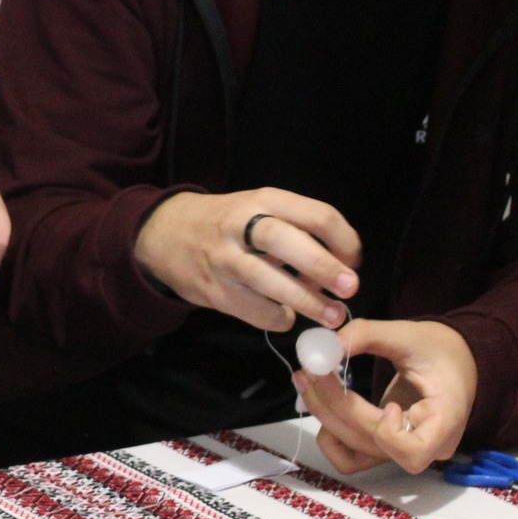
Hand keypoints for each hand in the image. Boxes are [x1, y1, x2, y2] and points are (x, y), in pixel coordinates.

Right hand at [134, 188, 360, 332]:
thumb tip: (342, 267)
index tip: (353, 261)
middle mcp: (241, 225)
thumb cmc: (228, 223)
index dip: (343, 240)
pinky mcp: (213, 290)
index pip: (315, 214)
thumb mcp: (259, 208)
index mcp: (263, 199)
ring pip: (267, 280)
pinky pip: (253, 309)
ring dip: (306, 301)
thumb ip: (296, 230)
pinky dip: (278, 318)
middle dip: (323, 267)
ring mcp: (223, 259)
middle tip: (350, 288)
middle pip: (286, 241)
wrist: (163, 234)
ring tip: (332, 316)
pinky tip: (286, 316)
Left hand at [296, 319, 475, 473]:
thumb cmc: (435, 349)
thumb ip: (368, 335)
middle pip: (373, 443)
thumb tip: (326, 344)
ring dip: (325, 418)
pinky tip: (324, 403)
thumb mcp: (407, 334)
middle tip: (310, 371)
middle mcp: (426, 445)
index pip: (415, 452)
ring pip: (355, 451)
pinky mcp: (383, 449)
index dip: (389, 434)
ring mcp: (402, 451)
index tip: (388, 404)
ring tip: (308, 380)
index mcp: (446, 420)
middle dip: (336, 406)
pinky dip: (330, 436)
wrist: (450, 361)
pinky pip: (349, 458)